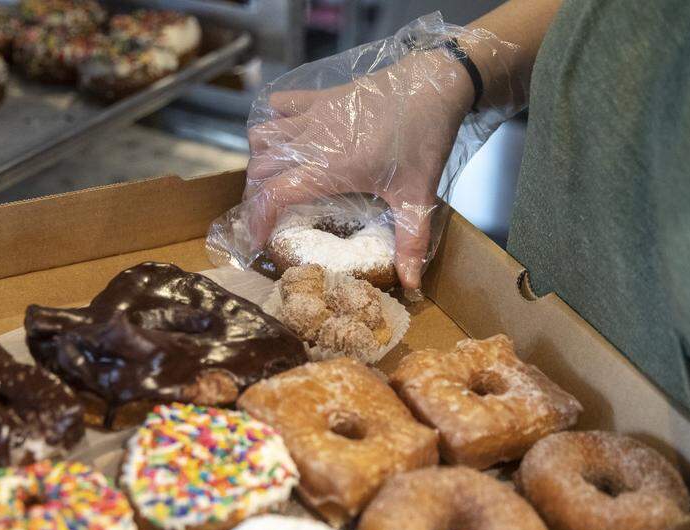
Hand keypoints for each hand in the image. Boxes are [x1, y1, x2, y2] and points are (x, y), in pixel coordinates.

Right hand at [245, 51, 474, 288]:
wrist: (433, 83)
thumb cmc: (424, 140)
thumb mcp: (417, 196)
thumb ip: (411, 242)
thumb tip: (412, 285)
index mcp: (330, 168)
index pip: (274, 194)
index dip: (257, 219)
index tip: (256, 240)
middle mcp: (312, 141)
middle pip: (260, 168)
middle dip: (256, 194)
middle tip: (267, 215)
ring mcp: (313, 115)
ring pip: (261, 136)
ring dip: (259, 160)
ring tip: (272, 181)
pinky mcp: (320, 97)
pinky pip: (278, 106)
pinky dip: (271, 123)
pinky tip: (285, 139)